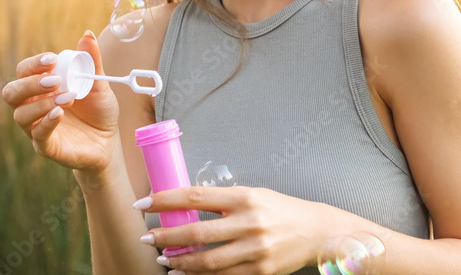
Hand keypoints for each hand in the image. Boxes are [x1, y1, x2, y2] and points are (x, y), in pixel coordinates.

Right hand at [2, 31, 119, 173]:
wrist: (109, 141)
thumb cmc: (98, 110)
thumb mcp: (98, 83)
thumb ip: (91, 61)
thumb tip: (87, 34)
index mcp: (40, 88)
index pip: (23, 72)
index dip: (33, 64)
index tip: (52, 59)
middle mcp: (32, 106)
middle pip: (11, 92)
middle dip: (30, 84)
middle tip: (55, 81)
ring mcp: (36, 128)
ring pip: (20, 114)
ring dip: (42, 103)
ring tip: (67, 99)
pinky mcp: (46, 147)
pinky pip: (37, 136)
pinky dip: (46, 123)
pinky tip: (59, 113)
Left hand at [137, 186, 328, 273]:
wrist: (316, 231)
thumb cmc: (280, 210)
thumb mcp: (253, 195)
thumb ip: (222, 201)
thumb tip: (183, 206)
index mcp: (244, 197)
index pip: (195, 196)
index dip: (165, 200)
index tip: (144, 203)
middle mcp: (248, 223)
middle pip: (196, 232)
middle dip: (165, 236)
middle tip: (147, 238)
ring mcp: (254, 250)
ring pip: (205, 261)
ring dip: (178, 262)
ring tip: (164, 259)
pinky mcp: (259, 272)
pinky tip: (184, 274)